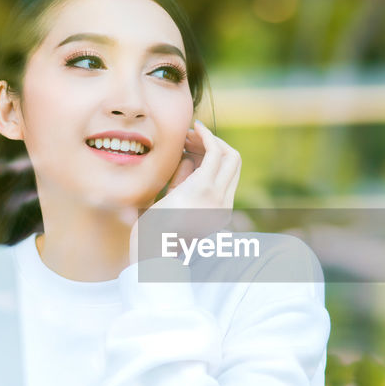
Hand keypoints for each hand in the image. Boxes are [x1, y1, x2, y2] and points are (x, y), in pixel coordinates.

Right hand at [129, 120, 239, 261]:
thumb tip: (191, 158)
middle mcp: (219, 200)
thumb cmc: (152, 226)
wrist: (158, 258)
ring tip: (191, 150)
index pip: (217, 153)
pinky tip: (194, 167)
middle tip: (193, 137)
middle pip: (232, 159)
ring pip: (232, 171)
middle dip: (215, 143)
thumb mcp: (164, 194)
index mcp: (202, 192)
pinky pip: (226, 184)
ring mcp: (223, 209)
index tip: (194, 126)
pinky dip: (215, 171)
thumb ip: (181, 173)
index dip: (207, 135)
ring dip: (216, 156)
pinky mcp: (222, 216)